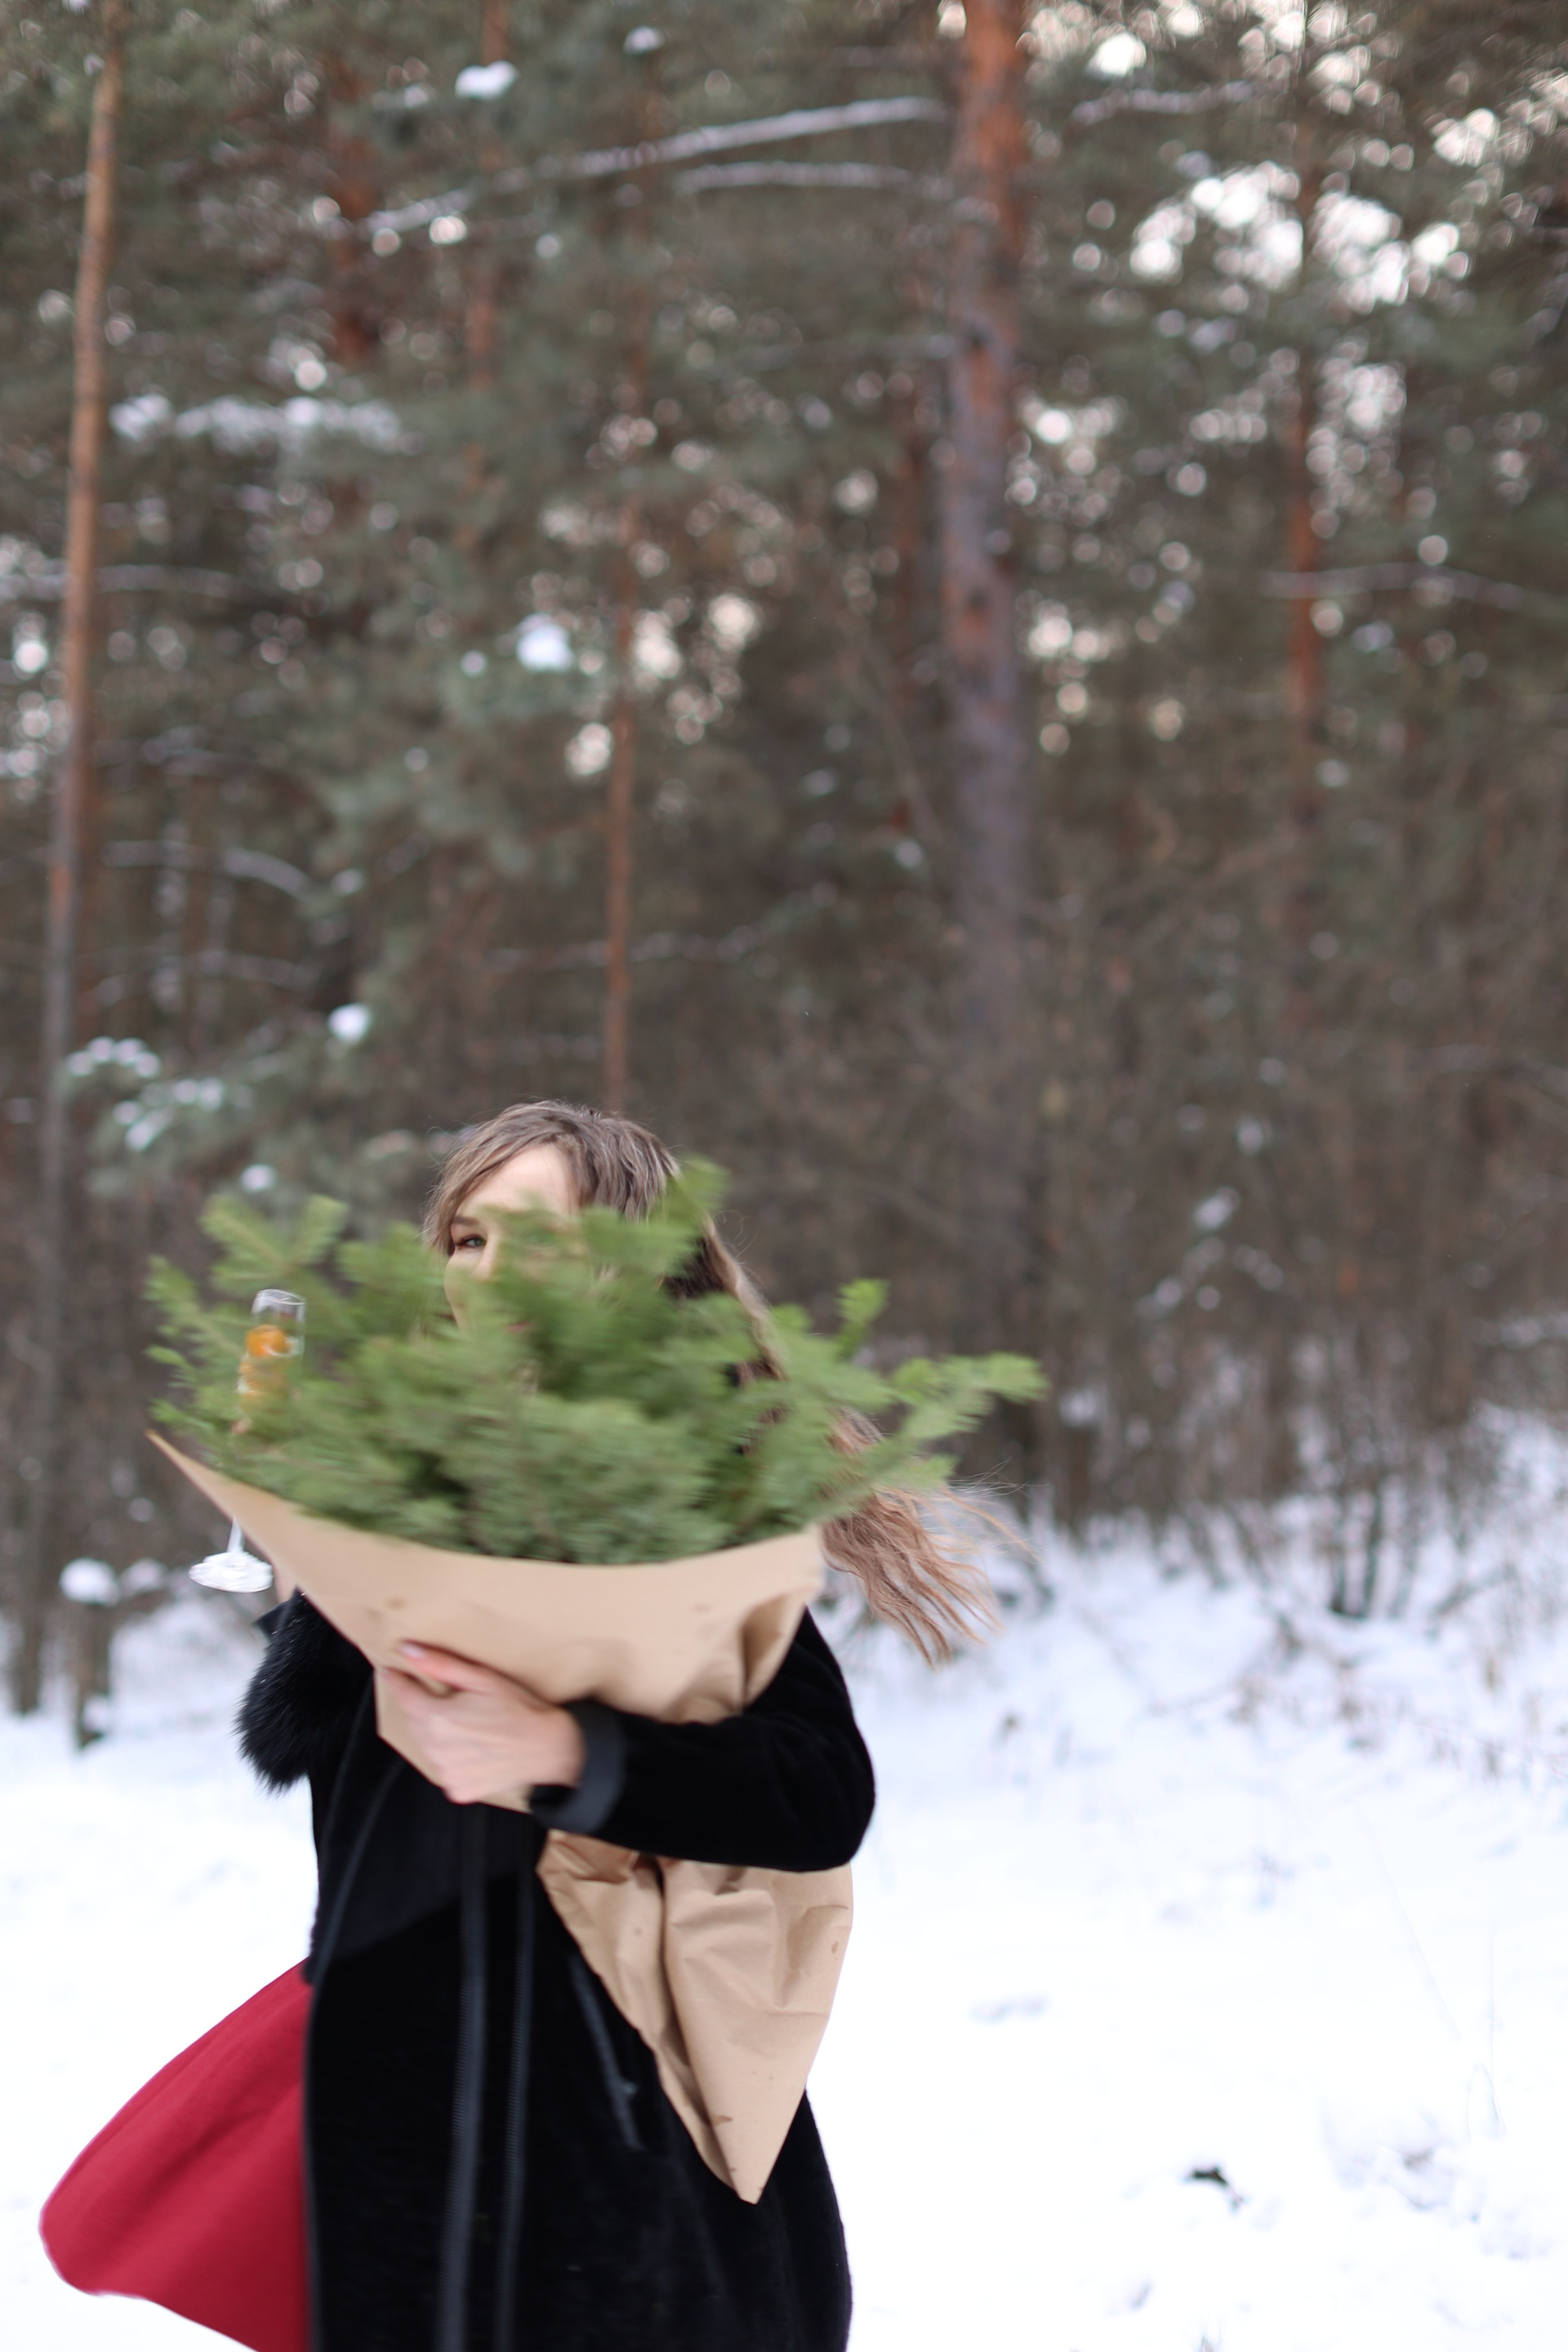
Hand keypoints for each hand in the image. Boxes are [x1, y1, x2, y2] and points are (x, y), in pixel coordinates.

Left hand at [377, 1643, 585, 1807]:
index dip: (398, 1681)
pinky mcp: (456, 1789)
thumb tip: (408, 1651)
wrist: (548, 1749)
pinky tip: (473, 1746)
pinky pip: (442, 1768)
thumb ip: (441, 1665)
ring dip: (436, 1733)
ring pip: (426, 1745)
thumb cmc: (519, 1710)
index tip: (391, 1672)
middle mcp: (436, 1750)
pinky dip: (451, 1756)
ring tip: (467, 1724)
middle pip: (414, 1721)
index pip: (404, 1696)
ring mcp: (445, 1773)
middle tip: (448, 1698)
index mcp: (439, 1719)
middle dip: (423, 1707)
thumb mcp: (482, 1678)